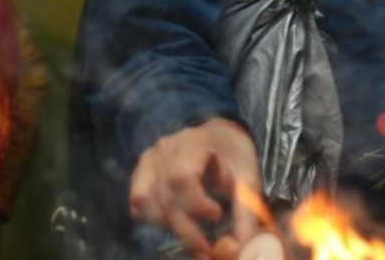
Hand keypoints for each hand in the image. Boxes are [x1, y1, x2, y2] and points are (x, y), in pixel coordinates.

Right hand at [129, 118, 262, 255]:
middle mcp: (165, 148)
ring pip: (145, 200)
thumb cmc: (234, 156)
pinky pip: (137, 201)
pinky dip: (153, 218)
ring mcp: (150, 158)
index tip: (218, 215)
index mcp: (194, 142)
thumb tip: (242, 247)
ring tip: (192, 233)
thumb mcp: (247, 176)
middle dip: (185, 229)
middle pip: (165, 195)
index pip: (182, 177)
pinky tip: (174, 222)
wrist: (219, 136)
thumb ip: (245, 210)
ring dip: (167, 225)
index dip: (196, 204)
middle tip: (205, 249)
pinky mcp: (142, 171)